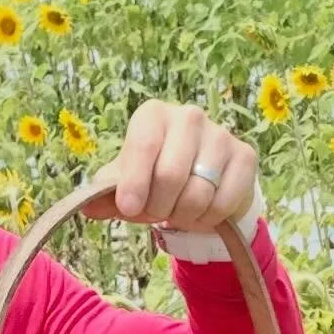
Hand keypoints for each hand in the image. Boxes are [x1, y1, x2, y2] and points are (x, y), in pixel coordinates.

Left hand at [91, 100, 257, 229]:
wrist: (201, 181)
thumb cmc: (154, 177)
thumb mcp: (125, 183)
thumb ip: (105, 194)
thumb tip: (88, 207)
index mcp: (152, 115)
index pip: (142, 146)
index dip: (134, 184)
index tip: (128, 208)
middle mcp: (188, 116)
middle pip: (170, 175)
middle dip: (158, 207)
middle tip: (155, 212)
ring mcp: (220, 134)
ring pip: (198, 194)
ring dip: (182, 215)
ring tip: (177, 211)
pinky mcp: (245, 156)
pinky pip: (223, 202)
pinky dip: (208, 218)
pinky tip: (202, 211)